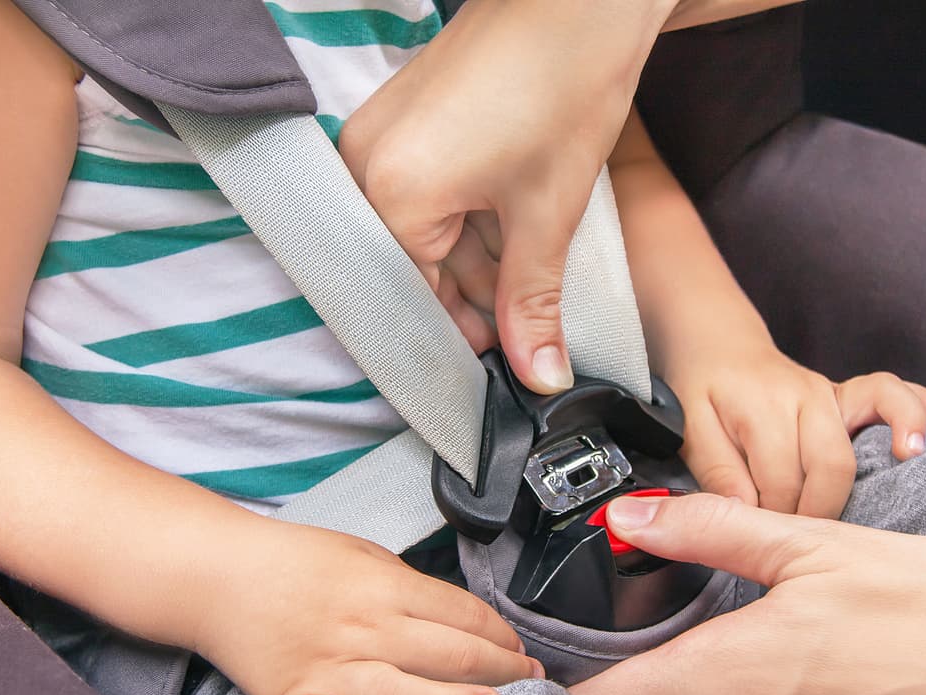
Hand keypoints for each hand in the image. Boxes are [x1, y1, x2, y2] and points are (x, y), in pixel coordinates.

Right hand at [194, 521, 541, 694]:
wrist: (218, 576)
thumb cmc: (291, 561)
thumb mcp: (361, 552)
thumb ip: (408, 584)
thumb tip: (457, 616)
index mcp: (382, 586)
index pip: (462, 613)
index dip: (502, 633)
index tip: (521, 649)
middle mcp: (363, 628)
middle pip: (448, 654)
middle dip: (500, 670)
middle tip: (530, 683)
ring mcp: (330, 669)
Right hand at [340, 0, 673, 393]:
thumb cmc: (562, 86)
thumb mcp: (547, 214)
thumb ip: (531, 304)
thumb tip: (539, 377)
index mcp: (389, 193)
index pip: (412, 299)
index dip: (461, 337)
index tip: (500, 361)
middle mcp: (363, 164)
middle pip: (409, 265)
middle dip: (470, 296)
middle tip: (526, 320)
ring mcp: (375, 134)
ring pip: (417, 230)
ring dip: (471, 256)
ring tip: (528, 256)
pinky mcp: (397, 117)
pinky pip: (418, 192)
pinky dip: (462, 215)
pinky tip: (507, 216)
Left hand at [669, 342, 925, 516]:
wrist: (720, 347)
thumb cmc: (704, 392)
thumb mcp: (693, 431)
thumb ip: (718, 473)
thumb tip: (744, 515)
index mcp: (762, 408)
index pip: (782, 478)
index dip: (776, 518)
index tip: (766, 541)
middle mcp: (804, 397)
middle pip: (831, 463)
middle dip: (823, 509)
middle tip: (809, 538)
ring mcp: (831, 394)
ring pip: (868, 431)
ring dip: (883, 460)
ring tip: (904, 471)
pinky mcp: (849, 394)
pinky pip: (892, 392)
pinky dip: (917, 407)